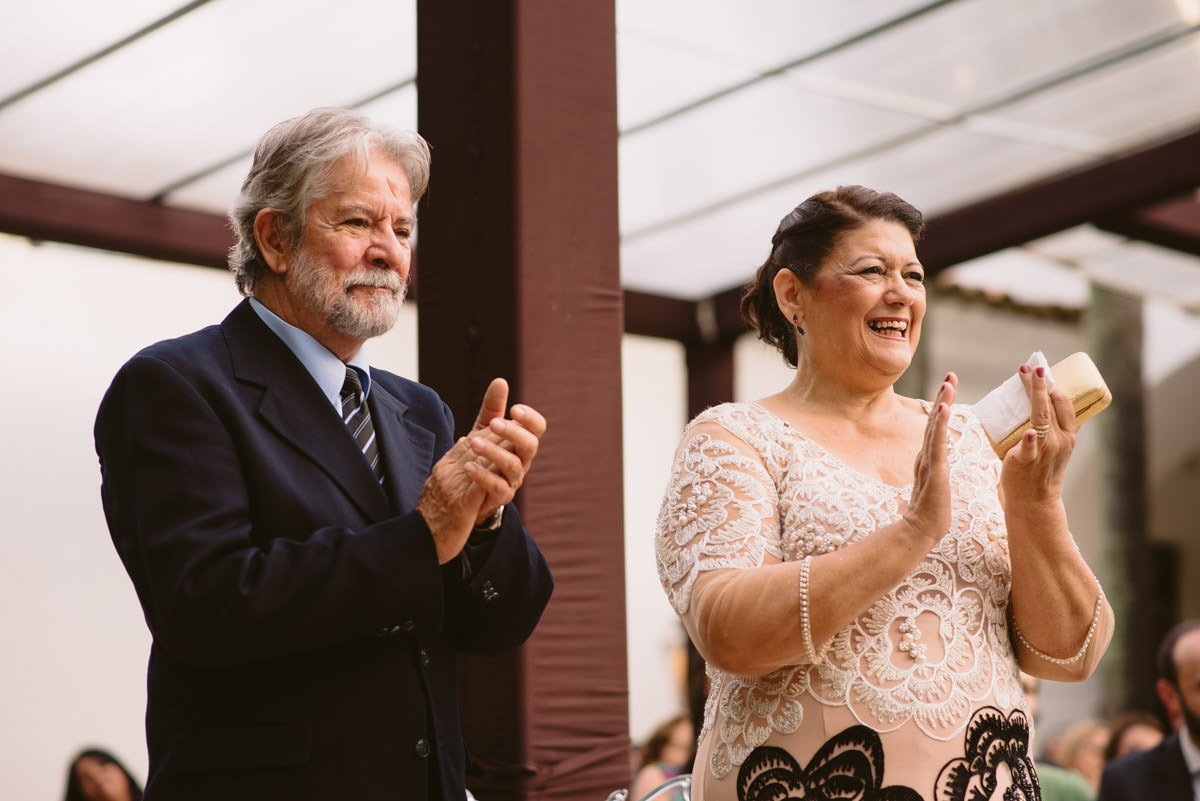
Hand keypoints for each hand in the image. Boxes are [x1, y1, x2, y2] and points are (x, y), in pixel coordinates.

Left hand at [464, 379, 546, 522]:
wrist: (466, 489)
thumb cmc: (481, 456)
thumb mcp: (483, 430)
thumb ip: (492, 408)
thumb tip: (500, 381)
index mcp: (521, 442)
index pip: (537, 429)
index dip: (530, 419)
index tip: (514, 409)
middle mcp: (522, 461)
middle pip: (530, 445)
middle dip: (513, 432)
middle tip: (494, 423)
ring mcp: (513, 480)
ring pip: (512, 465)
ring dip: (493, 452)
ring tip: (472, 442)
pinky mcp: (500, 497)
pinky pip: (497, 487)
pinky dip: (483, 476)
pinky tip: (468, 466)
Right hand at [901, 373, 955, 547]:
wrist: (919, 532)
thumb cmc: (930, 515)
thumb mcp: (935, 489)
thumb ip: (933, 477)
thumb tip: (934, 473)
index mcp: (928, 460)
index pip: (936, 429)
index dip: (942, 408)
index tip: (949, 389)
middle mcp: (926, 456)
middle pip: (934, 421)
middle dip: (943, 397)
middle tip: (951, 376)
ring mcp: (928, 462)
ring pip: (935, 427)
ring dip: (941, 403)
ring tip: (948, 383)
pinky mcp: (933, 470)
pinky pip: (937, 443)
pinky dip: (939, 424)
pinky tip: (943, 409)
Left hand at [1001, 363, 1075, 502]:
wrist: (1034, 501)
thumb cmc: (1041, 471)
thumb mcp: (1056, 448)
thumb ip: (1053, 429)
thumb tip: (1046, 407)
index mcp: (1068, 435)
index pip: (1063, 404)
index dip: (1052, 386)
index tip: (1040, 370)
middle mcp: (1060, 440)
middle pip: (1050, 405)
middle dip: (1040, 384)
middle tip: (1029, 367)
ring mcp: (1044, 450)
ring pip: (1040, 417)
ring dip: (1034, 395)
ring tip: (1024, 377)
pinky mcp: (1026, 460)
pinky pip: (1029, 448)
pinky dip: (1030, 440)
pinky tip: (1030, 433)